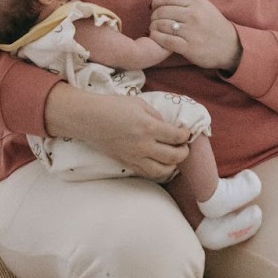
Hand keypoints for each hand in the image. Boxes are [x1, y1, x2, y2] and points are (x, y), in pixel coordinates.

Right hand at [43, 87, 190, 180]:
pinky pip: (146, 172)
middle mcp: (144, 145)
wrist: (89, 119)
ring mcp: (135, 157)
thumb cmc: (113, 106)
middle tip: (184, 146)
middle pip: (173, 157)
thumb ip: (156, 116)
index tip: (187, 132)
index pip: (176, 137)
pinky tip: (159, 164)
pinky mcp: (126, 162)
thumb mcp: (139, 104)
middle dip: (183, 152)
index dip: (186, 135)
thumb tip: (167, 127)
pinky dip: (157, 170)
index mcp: (149, 127)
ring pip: (161, 170)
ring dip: (172, 165)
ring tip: (174, 158)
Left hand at [150, 0, 242, 72]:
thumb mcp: (204, 7)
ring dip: (154, 27)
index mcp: (197, 2)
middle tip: (154, 20)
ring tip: (154, 29)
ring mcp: (191, 32)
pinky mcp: (189, 47)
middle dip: (154, 16)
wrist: (230, 46)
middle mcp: (194, 15)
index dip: (156, 1)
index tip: (154, 6)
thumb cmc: (214, 25)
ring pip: (162, 25)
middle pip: (163, 11)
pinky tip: (156, 37)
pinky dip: (157, 38)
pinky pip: (165, 40)